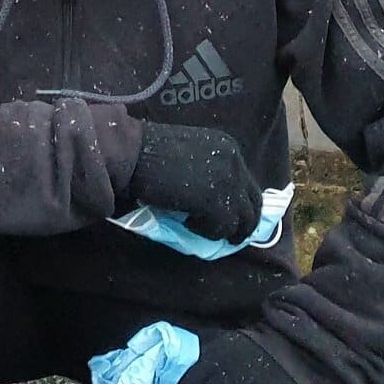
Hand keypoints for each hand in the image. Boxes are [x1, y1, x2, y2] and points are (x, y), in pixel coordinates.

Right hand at [125, 122, 263, 243]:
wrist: (130, 153)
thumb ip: (210, 170)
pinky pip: (222, 228)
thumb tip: (220, 200)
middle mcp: (234, 162)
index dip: (242, 205)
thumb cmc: (149, 152)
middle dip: (243, 224)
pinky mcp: (215, 201)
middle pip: (253, 204)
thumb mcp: (190, 154)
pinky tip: (188, 224)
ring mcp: (227, 182)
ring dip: (223, 229)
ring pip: (241, 220)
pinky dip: (207, 232)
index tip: (232, 218)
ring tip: (203, 229)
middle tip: (228, 236)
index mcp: (228, 148)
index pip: (248, 184)